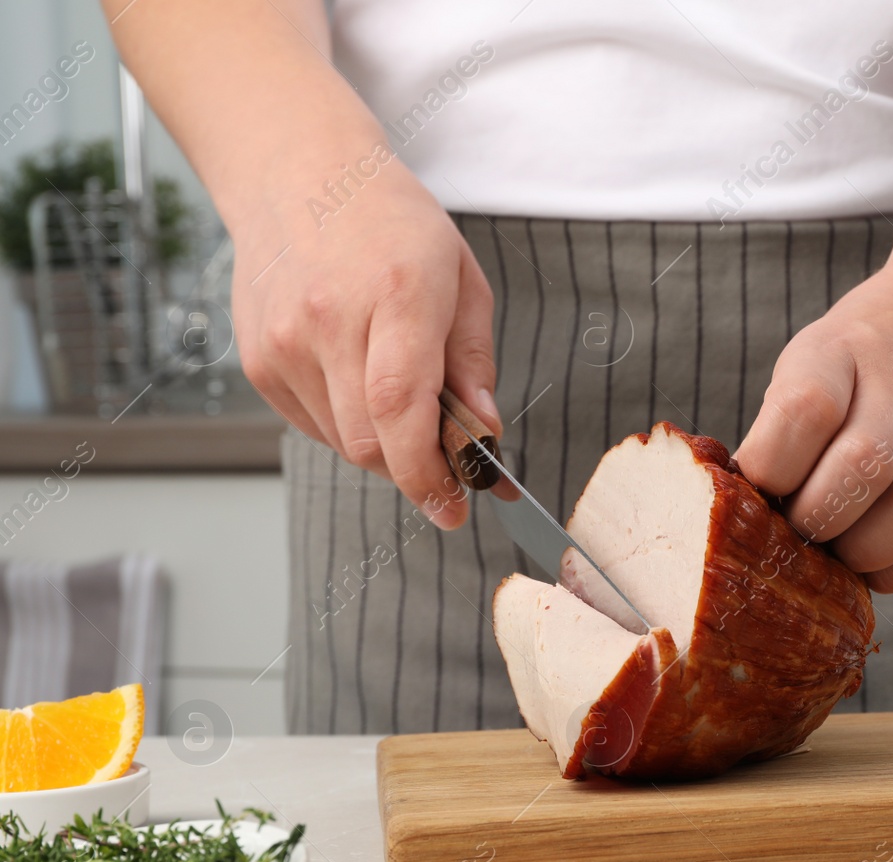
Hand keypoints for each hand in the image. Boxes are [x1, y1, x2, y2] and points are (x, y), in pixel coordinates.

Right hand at [233, 163, 509, 527]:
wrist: (297, 176)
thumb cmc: (390, 222)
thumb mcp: (461, 279)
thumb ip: (474, 363)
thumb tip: (484, 432)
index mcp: (395, 295)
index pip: (402, 409)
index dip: (428, 472)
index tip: (455, 505)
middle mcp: (328, 322)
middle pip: (371, 444)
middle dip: (415, 469)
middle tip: (447, 463)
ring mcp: (284, 344)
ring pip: (343, 443)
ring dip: (384, 446)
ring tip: (402, 398)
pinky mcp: (258, 362)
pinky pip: (313, 426)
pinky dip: (348, 425)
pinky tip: (359, 381)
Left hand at [735, 254, 892, 593]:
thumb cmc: (874, 349)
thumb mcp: (820, 352)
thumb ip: (787, 423)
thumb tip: (749, 513)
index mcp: (845, 346)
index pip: (805, 410)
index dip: (771, 470)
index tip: (761, 492)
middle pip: (861, 469)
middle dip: (815, 523)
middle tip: (798, 532)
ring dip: (863, 554)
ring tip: (840, 551)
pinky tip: (878, 558)